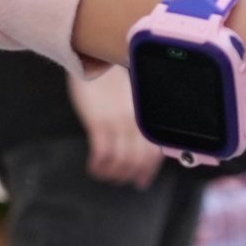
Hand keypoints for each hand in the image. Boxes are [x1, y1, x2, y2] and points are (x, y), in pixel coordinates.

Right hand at [69, 61, 162, 186]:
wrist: (94, 63)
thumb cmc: (110, 82)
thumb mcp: (129, 103)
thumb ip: (135, 123)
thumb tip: (137, 146)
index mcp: (143, 119)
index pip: (152, 153)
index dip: (147, 171)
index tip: (140, 183)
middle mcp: (134, 123)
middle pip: (137, 161)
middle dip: (128, 176)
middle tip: (117, 180)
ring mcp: (117, 123)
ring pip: (120, 161)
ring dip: (112, 173)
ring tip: (103, 174)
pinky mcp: (98, 123)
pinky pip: (102, 153)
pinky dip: (99, 165)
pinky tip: (93, 167)